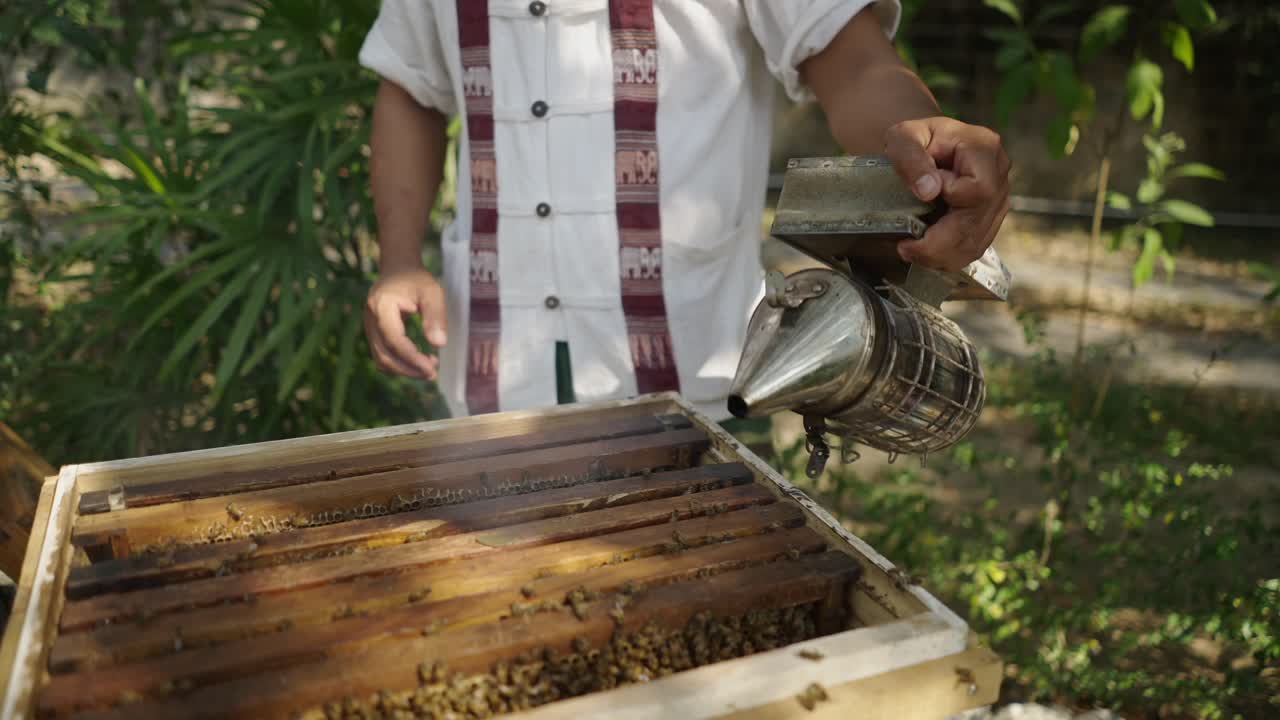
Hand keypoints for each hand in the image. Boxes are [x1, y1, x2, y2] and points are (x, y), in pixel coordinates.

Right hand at [364, 266, 447, 379]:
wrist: (398, 269)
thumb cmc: (417, 280)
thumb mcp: (432, 292)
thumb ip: (436, 316)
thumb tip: (439, 344)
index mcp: (382, 305)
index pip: (393, 339)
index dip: (411, 357)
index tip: (431, 368)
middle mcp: (370, 318)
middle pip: (384, 354)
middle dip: (408, 369)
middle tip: (432, 374)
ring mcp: (369, 327)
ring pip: (381, 359)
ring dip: (404, 370)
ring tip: (429, 369)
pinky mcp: (373, 333)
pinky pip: (382, 355)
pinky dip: (398, 364)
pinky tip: (417, 362)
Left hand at [883, 117, 1011, 271]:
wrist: (923, 146)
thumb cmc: (913, 140)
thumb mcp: (902, 138)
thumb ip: (911, 157)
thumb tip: (929, 191)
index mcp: (984, 148)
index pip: (980, 188)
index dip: (951, 197)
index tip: (922, 194)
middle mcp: (999, 176)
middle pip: (977, 223)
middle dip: (938, 244)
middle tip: (905, 248)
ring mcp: (998, 200)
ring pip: (976, 243)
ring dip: (941, 256)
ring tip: (911, 252)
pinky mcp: (989, 220)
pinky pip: (973, 249)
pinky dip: (947, 258)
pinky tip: (925, 253)